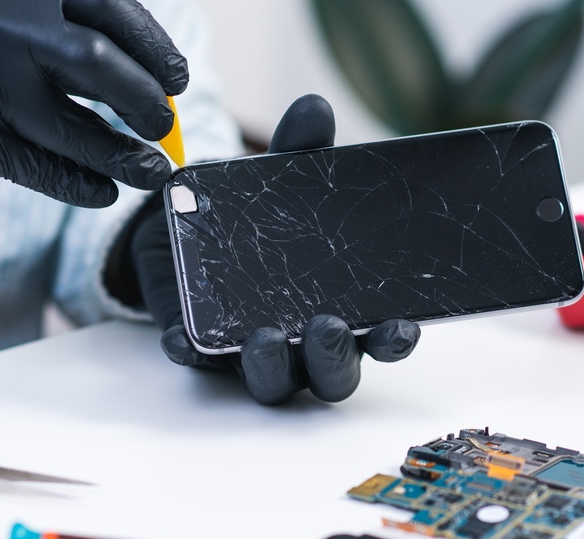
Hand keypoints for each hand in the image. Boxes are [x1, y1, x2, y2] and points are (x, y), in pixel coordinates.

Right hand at [0, 0, 183, 207]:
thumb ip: (53, 24)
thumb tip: (147, 66)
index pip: (103, 2)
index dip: (150, 43)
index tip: (175, 77)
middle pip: (95, 58)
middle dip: (144, 100)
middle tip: (164, 125)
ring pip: (70, 121)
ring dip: (123, 154)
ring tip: (154, 171)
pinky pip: (35, 162)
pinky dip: (77, 182)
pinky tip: (104, 192)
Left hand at [122, 94, 419, 404]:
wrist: (180, 223)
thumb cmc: (254, 214)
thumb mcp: (279, 180)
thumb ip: (301, 152)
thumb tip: (314, 107)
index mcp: (341, 306)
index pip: (378, 338)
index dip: (393, 340)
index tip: (402, 327)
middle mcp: (303, 341)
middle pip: (332, 376)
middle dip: (333, 359)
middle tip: (328, 327)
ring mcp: (254, 353)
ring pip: (275, 385)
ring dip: (274, 368)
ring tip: (263, 339)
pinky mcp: (201, 348)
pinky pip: (198, 361)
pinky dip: (193, 352)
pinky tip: (186, 339)